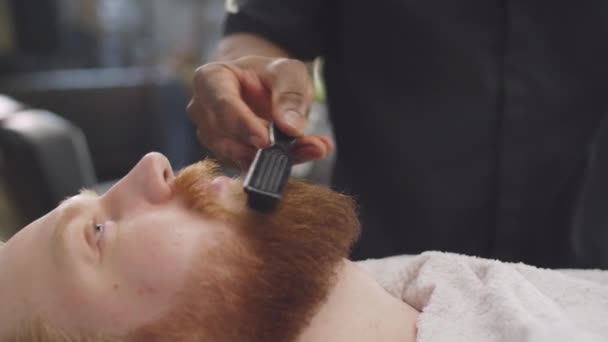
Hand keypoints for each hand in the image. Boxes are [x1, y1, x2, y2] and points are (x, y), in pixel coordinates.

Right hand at [187, 56, 333, 167]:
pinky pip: (250, 165)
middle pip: (227, 136)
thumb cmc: (271, 74)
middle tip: (308, 145)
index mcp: (210, 80)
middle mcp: (203, 111)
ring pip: (238, 155)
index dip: (243, 125)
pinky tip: (308, 153)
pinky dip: (279, 163)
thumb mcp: (288, 72)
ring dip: (277, 156)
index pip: (222, 105)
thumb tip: (290, 128)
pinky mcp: (228, 156)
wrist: (266, 87)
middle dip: (265, 146)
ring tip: (313, 147)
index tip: (266, 141)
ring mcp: (212, 136)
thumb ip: (290, 96)